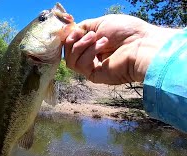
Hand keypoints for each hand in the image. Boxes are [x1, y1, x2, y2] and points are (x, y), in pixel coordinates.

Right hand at [64, 14, 179, 84]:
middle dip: (72, 41)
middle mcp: (91, 57)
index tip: (72, 28)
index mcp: (93, 44)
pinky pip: (81, 66)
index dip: (68, 36)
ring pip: (71, 61)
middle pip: (68, 53)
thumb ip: (84, 27)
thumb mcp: (102, 22)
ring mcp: (93, 67)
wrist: (142, 45)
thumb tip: (69, 30)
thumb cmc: (127, 32)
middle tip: (86, 33)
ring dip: (81, 46)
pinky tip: (102, 45)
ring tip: (97, 38)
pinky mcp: (95, 76)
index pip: (71, 44)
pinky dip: (89, 53)